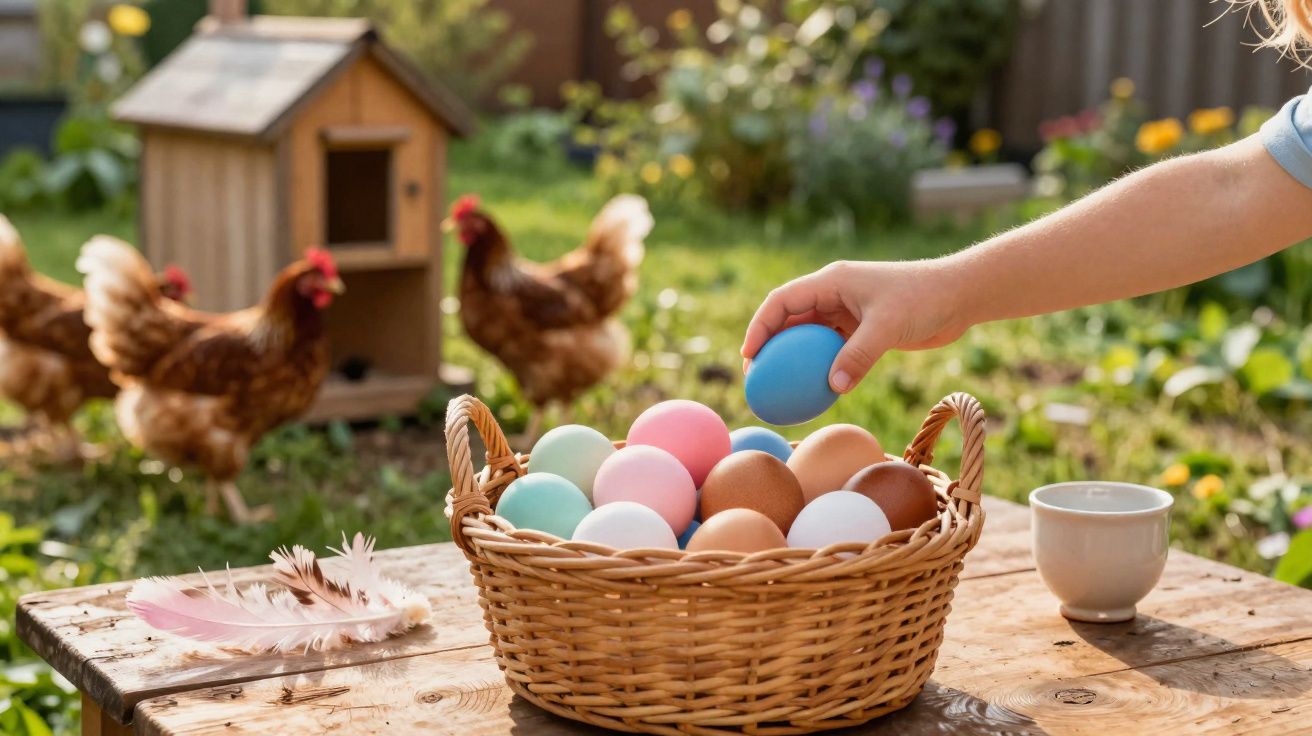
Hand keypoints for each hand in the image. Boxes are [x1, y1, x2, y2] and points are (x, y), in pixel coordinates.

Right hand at [740, 259, 968, 392]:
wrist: (959, 295)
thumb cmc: (923, 299)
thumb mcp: (887, 326)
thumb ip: (858, 356)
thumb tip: (832, 388)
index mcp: (832, 281)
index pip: (782, 301)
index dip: (760, 326)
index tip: (750, 356)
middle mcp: (834, 294)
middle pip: (789, 319)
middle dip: (769, 346)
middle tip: (757, 378)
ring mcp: (848, 312)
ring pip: (809, 337)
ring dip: (794, 360)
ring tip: (779, 388)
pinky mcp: (862, 329)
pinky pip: (832, 350)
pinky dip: (821, 368)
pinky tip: (814, 393)